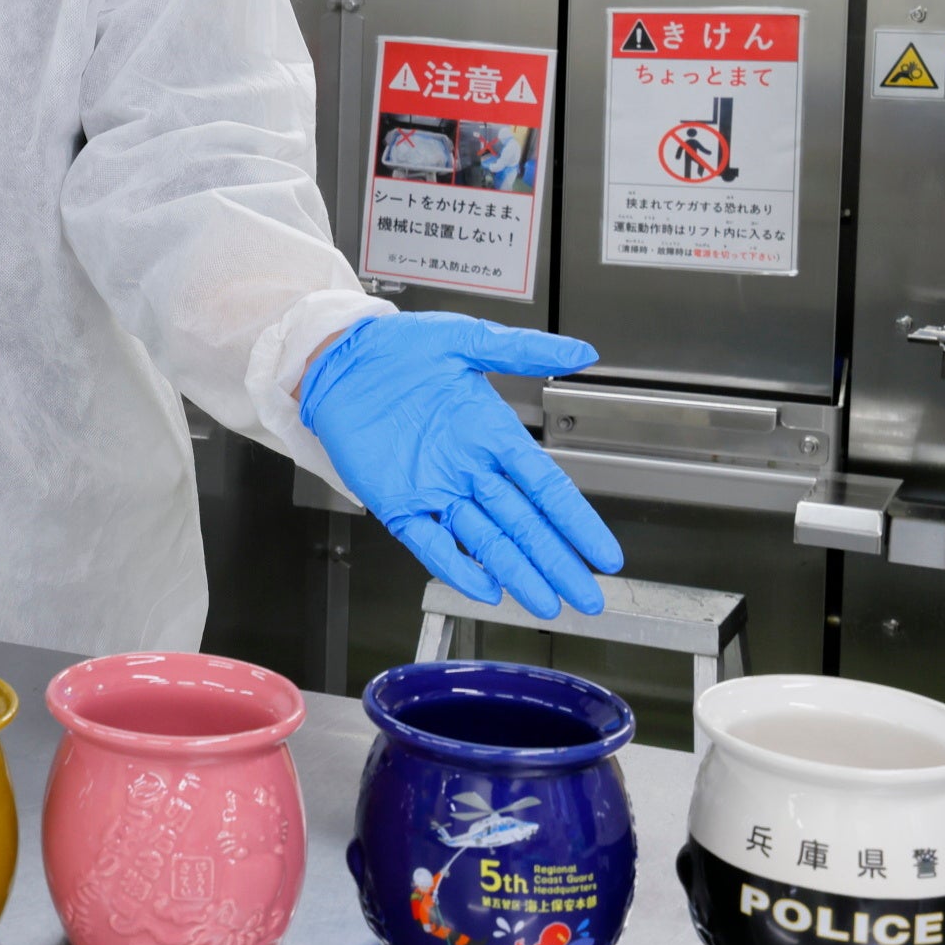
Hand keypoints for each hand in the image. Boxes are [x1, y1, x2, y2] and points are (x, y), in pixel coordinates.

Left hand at [299, 312, 622, 619]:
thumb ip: (522, 350)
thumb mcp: (465, 340)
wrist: (340, 359)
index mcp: (493, 436)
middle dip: (557, 563)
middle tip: (587, 597)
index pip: (547, 488)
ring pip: (486, 542)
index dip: (577, 523)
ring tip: (546, 604)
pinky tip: (485, 586)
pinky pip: (432, 543)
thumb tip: (581, 352)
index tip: (605, 554)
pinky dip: (457, 566)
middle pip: (525, 526)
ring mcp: (436, 491)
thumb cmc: (399, 349)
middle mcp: (471, 471)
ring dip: (517, 574)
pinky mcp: (399, 504)